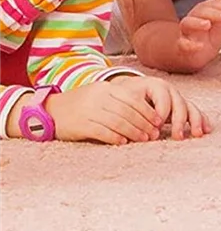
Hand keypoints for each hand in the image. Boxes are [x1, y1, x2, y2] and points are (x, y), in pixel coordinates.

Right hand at [43, 76, 209, 143]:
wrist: (51, 110)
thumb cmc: (82, 104)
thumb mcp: (101, 94)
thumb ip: (120, 100)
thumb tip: (147, 114)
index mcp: (107, 88)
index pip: (133, 99)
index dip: (148, 111)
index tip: (158, 121)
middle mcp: (99, 98)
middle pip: (128, 111)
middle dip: (144, 123)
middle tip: (154, 133)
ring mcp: (89, 111)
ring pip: (118, 122)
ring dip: (134, 132)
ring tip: (144, 139)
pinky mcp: (81, 125)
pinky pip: (103, 131)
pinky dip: (115, 137)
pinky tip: (124, 142)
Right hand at [176, 0, 220, 70]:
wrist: (201, 55)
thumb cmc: (211, 35)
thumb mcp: (220, 23)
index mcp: (203, 12)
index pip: (212, 4)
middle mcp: (193, 19)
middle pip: (199, 11)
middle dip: (214, 13)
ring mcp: (186, 32)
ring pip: (187, 23)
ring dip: (197, 23)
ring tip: (207, 24)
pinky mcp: (182, 46)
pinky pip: (183, 44)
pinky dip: (190, 45)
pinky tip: (200, 46)